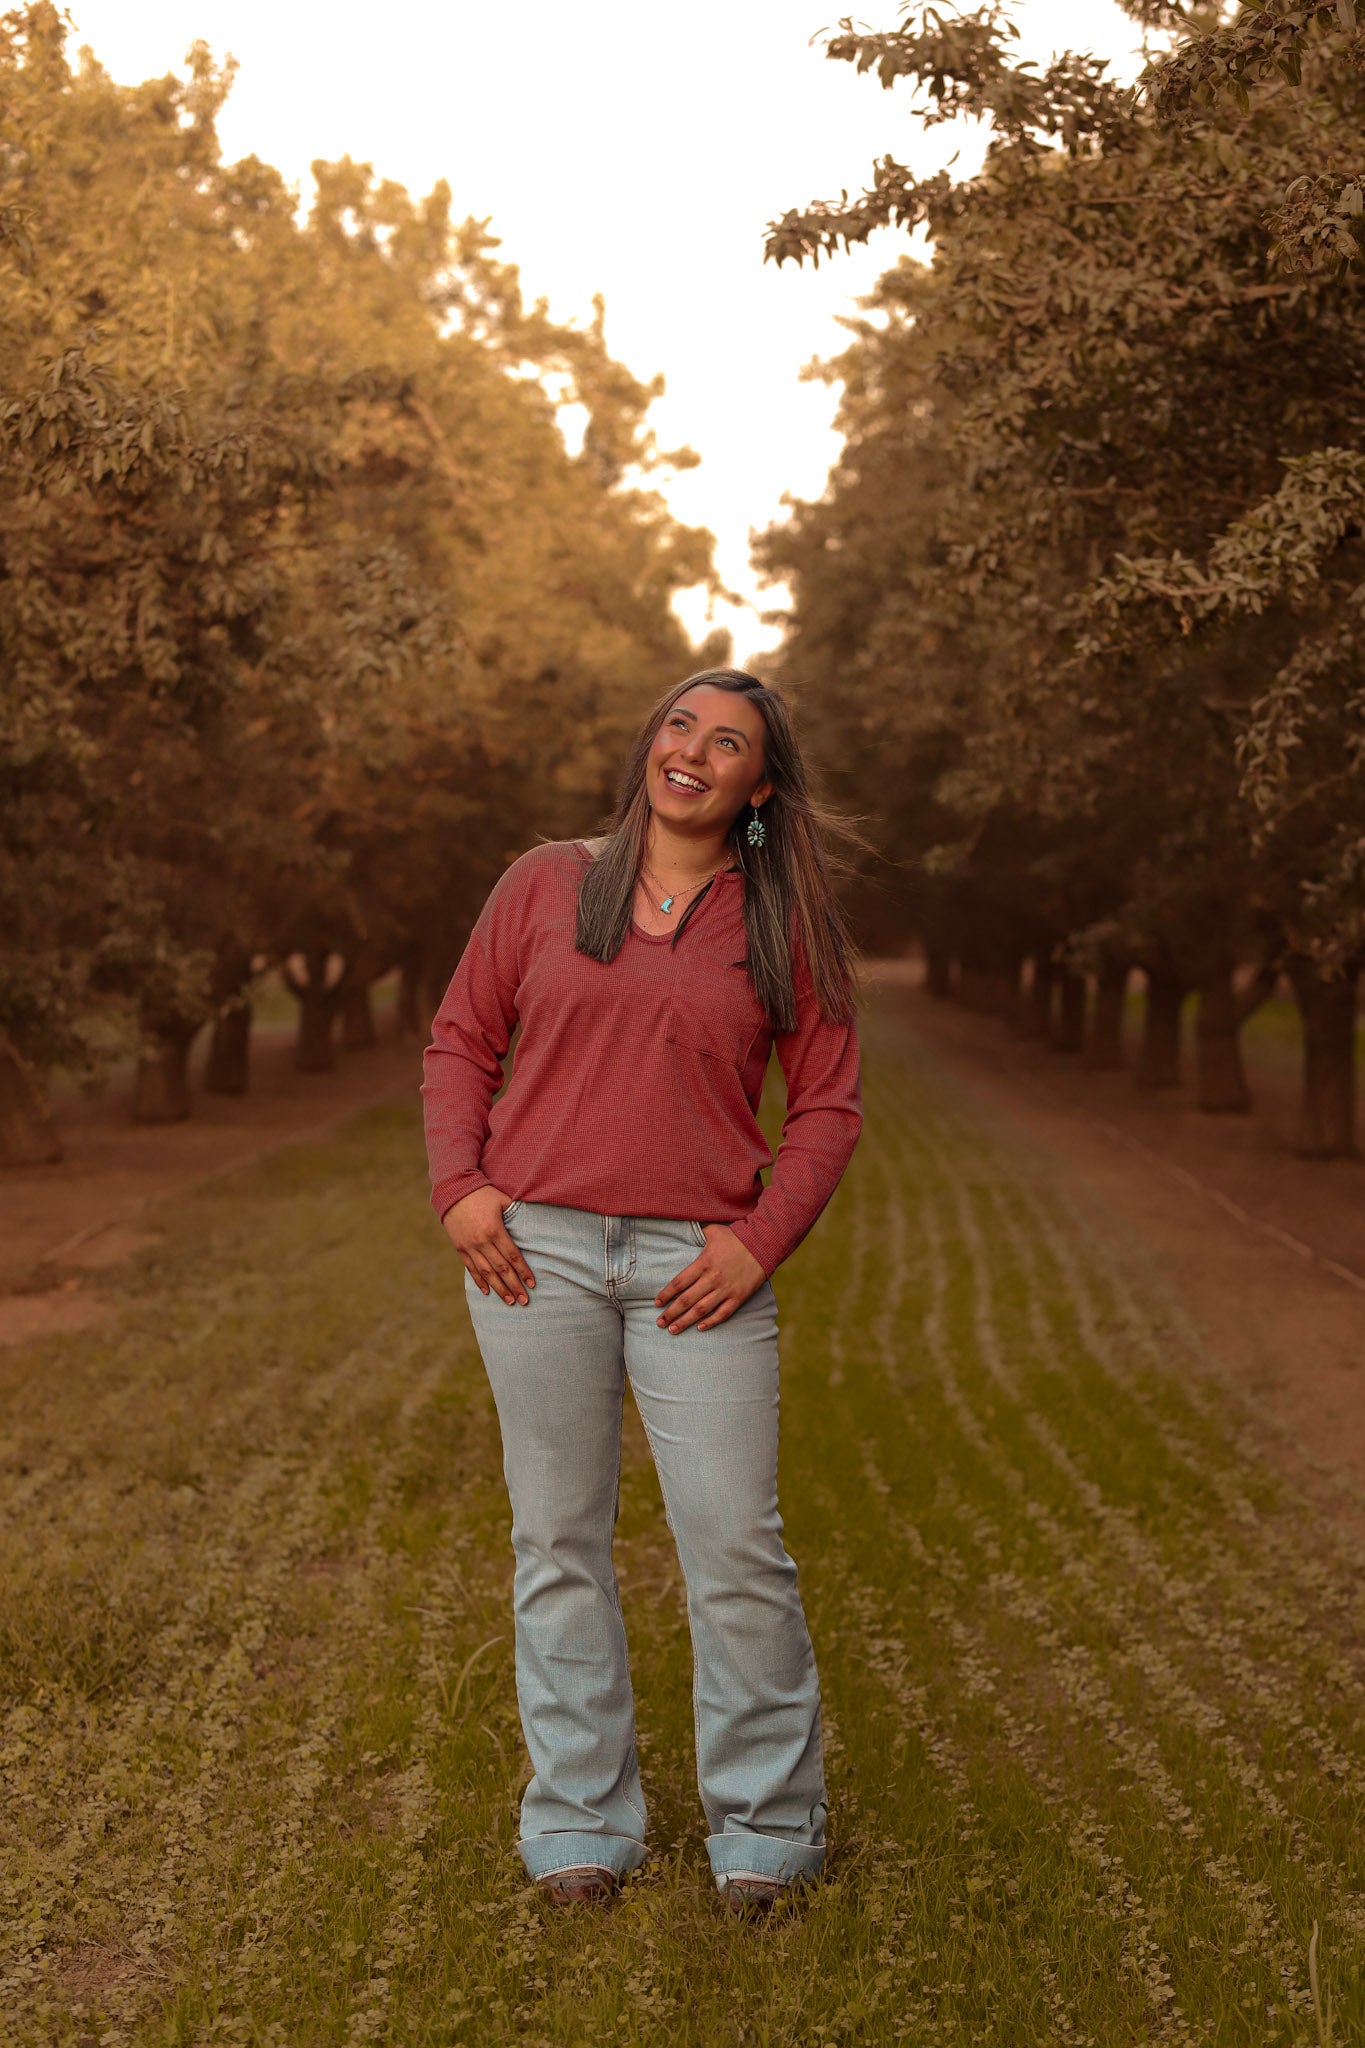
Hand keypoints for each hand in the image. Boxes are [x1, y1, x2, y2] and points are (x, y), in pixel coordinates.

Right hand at [443, 1186, 535, 1304]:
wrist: (454, 1191)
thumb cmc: (483, 1194)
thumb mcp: (503, 1200)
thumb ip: (517, 1214)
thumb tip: (534, 1225)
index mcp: (495, 1230)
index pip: (512, 1256)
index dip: (523, 1271)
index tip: (532, 1284)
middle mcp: (481, 1241)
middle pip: (501, 1269)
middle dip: (514, 1286)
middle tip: (525, 1301)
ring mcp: (469, 1246)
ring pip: (486, 1273)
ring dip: (499, 1289)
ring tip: (510, 1301)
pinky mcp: (460, 1248)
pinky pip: (471, 1269)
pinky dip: (479, 1281)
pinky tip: (488, 1292)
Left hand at [655, 1224, 765, 1334]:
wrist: (763, 1244)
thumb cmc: (736, 1236)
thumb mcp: (713, 1230)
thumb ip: (697, 1231)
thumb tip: (683, 1222)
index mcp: (703, 1263)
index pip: (679, 1283)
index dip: (665, 1294)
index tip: (656, 1303)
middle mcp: (712, 1279)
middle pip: (686, 1300)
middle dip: (671, 1313)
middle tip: (659, 1323)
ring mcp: (726, 1289)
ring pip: (701, 1310)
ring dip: (685, 1321)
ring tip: (673, 1330)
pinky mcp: (739, 1296)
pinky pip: (723, 1313)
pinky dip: (711, 1322)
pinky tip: (700, 1328)